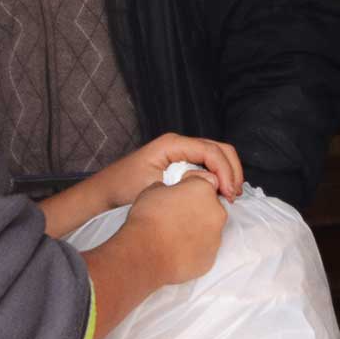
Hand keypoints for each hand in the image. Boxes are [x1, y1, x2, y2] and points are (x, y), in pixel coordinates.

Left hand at [106, 133, 243, 204]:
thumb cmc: (123, 189)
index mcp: (172, 144)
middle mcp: (179, 143)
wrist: (105, 192)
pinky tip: (221, 192)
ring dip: (228, 173)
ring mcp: (181, 151)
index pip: (211, 150)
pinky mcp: (182, 162)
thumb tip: (211, 184)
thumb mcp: (153, 186)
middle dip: (232, 170)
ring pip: (217, 154)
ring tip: (230, 195)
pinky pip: (208, 163)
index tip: (229, 193)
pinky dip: (219, 175)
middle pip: (220, 148)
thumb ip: (183, 183)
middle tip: (234, 195)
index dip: (225, 171)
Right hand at [123, 174, 228, 286]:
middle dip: (196, 208)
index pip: (203, 182)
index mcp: (203, 189)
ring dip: (196, 228)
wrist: (147, 255)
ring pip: (209, 227)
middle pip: (209, 205)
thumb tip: (167, 191)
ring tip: (174, 234)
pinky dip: (194, 246)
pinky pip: (205, 247)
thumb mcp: (152, 190)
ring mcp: (216, 235)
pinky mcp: (211, 255)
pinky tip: (178, 248)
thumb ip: (168, 187)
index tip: (180, 194)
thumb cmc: (148, 221)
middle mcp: (216, 211)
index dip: (189, 188)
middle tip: (176, 215)